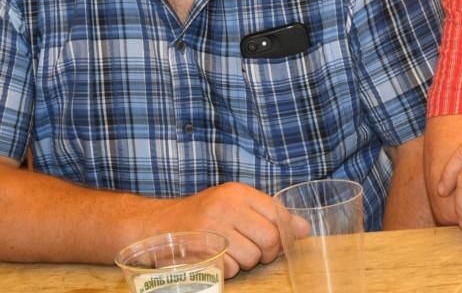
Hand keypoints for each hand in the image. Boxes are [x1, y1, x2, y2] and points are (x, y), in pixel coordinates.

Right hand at [149, 182, 307, 277]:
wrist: (156, 224)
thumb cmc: (201, 215)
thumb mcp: (235, 204)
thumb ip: (269, 213)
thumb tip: (304, 229)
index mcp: (238, 192)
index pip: (277, 214)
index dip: (282, 233)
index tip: (276, 241)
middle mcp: (226, 207)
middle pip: (270, 238)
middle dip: (268, 252)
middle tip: (257, 253)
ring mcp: (212, 228)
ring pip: (252, 257)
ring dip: (247, 262)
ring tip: (234, 254)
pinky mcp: (200, 250)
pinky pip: (231, 269)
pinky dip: (229, 270)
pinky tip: (219, 259)